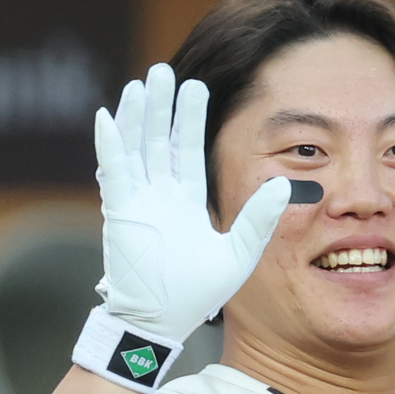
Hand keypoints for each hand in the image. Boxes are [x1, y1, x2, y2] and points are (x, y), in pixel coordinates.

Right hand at [94, 62, 291, 343]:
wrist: (162, 322)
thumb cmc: (197, 294)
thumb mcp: (238, 254)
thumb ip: (259, 219)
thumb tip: (286, 186)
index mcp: (185, 201)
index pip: (186, 151)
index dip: (190, 120)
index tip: (196, 88)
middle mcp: (159, 195)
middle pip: (159, 141)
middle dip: (163, 107)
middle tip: (166, 71)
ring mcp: (137, 201)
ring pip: (135, 148)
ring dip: (137, 116)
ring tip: (143, 83)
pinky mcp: (119, 212)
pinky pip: (113, 172)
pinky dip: (109, 145)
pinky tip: (107, 116)